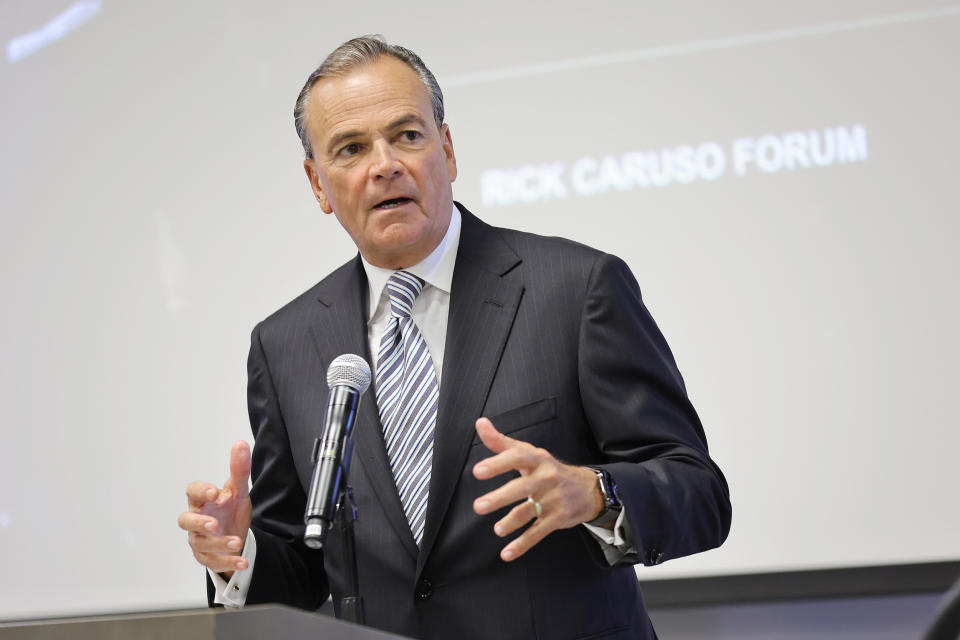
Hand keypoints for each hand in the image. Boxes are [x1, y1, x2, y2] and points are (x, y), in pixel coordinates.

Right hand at [178, 440, 252, 577]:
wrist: (236, 534)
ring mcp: (200, 540)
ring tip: (237, 541)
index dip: (200, 491)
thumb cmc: (230, 509)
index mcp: (202, 501)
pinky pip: (214, 562)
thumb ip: (239, 470)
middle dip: (199, 523)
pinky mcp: (207, 557)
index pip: (192, 493)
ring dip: (219, 544)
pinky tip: (243, 562)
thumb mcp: (238, 490)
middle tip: (215, 524)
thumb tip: (240, 444)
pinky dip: (229, 563)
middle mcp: (197, 521)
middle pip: (186, 521)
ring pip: (201, 543)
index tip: (214, 492)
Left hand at [472, 418, 603, 561]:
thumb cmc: (547, 469)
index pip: (517, 457)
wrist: (588, 489)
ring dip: (512, 522)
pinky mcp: (557, 518)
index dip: (498, 463)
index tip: (477, 471)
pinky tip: (507, 553)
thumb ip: (501, 442)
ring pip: (530, 511)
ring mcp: (553, 499)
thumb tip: (480, 423)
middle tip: (478, 506)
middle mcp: (546, 477)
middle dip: (500, 497)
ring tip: (497, 529)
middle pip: (522, 487)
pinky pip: (538, 533)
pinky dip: (522, 544)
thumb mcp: (529, 453)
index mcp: (537, 459)